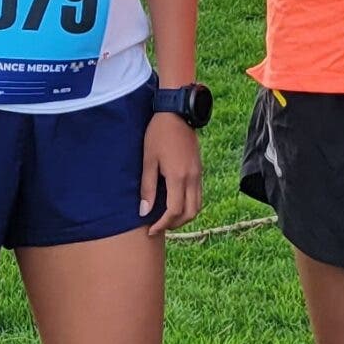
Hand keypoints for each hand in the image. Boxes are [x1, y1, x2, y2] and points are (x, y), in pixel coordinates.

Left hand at [142, 109, 203, 233]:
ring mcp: (198, 174)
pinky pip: (198, 195)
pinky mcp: (199, 169)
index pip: (174, 211)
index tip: (151, 230)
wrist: (177, 113)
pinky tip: (175, 202)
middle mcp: (192, 178)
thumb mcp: (148, 160)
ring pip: (198, 205)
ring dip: (184, 216)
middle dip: (175, 224)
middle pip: (190, 213)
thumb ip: (147, 187)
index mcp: (178, 176)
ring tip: (167, 217)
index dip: (163, 224)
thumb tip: (144, 212)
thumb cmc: (158, 134)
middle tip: (159, 226)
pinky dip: (189, 205)